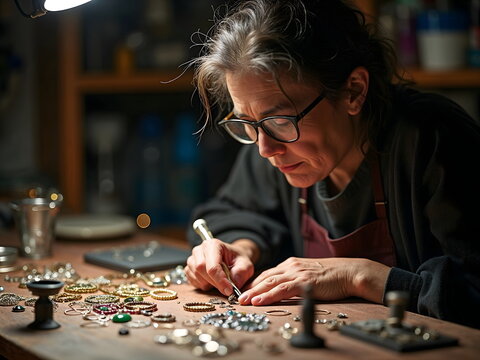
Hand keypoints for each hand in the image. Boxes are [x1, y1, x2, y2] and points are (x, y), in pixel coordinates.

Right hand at [185, 238, 256, 295]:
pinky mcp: (189, 268)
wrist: (232, 259)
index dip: (220, 280)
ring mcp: (192, 258)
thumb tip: (234, 284)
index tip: (229, 291)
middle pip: (201, 270)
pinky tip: (212, 282)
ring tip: (220, 282)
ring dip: (209, 284)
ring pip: (196, 276)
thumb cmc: (238, 260)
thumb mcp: (246, 265)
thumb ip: (241, 273)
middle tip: (226, 288)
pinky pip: (192, 280)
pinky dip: (203, 285)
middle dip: (214, 282)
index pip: (212, 265)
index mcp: (213, 244)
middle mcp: (200, 249)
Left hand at [238, 257, 390, 305]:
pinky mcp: (304, 282)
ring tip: (242, 301)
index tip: (244, 291)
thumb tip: (284, 289)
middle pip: (265, 277)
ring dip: (254, 293)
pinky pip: (282, 289)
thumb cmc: (332, 276)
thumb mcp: (309, 274)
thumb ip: (295, 279)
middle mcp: (291, 266)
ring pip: (270, 282)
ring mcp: (297, 273)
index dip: (255, 283)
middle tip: (237, 297)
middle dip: (250, 288)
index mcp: (291, 264)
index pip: (268, 274)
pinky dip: (268, 295)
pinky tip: (258, 300)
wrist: (349, 272)